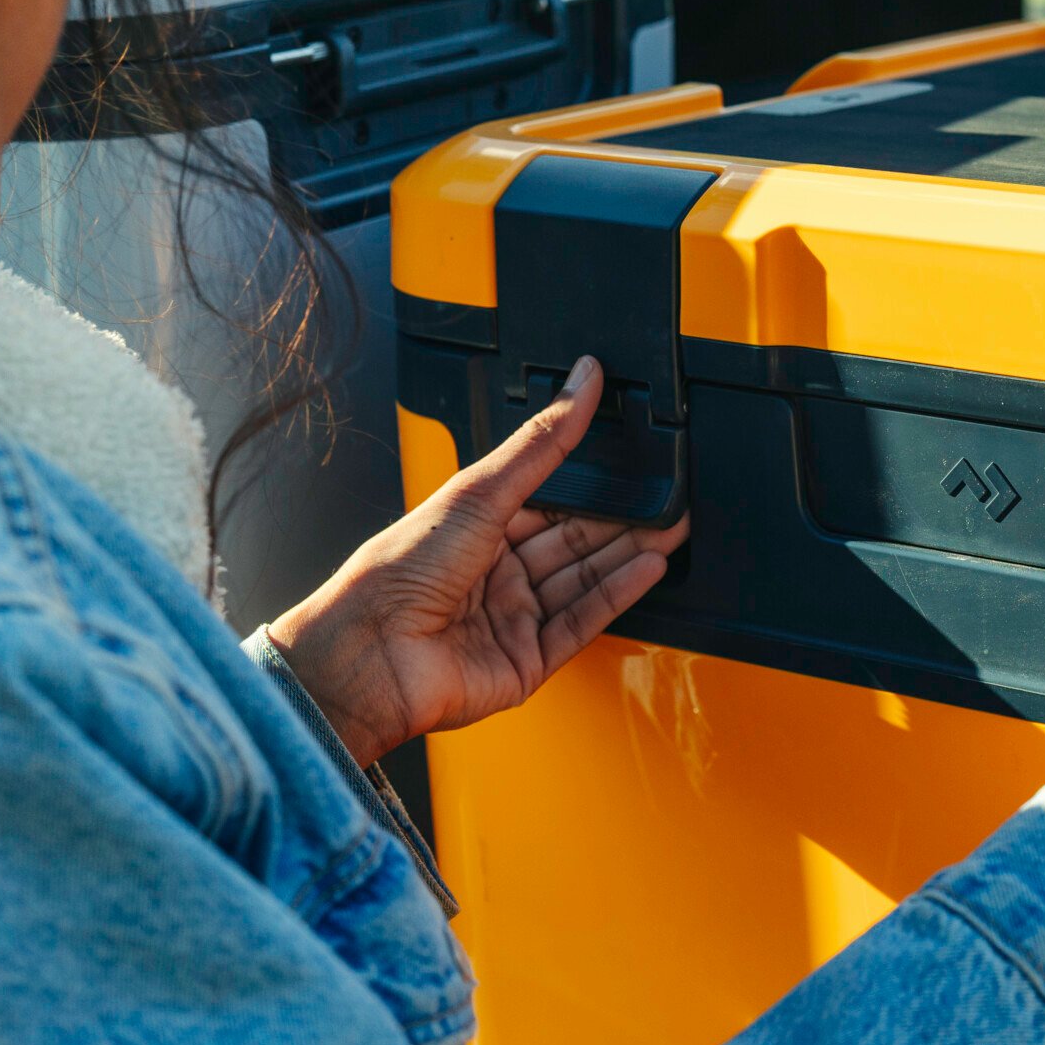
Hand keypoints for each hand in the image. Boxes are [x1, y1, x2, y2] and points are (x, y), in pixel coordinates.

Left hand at [265, 355, 688, 765]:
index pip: (550, 500)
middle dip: (624, 519)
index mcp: (474, 530)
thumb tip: (580, 382)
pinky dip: (618, 595)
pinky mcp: (527, 663)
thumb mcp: (479, 489)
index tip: (635, 457)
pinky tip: (649, 567)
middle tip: (671, 495)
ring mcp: (512, 620)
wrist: (370, 653)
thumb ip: (541, 441)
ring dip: (630, 553)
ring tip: (674, 525)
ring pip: (585, 581)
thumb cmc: (398, 571)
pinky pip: (582, 624)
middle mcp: (494, 575)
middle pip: (575, 542)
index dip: (593, 481)